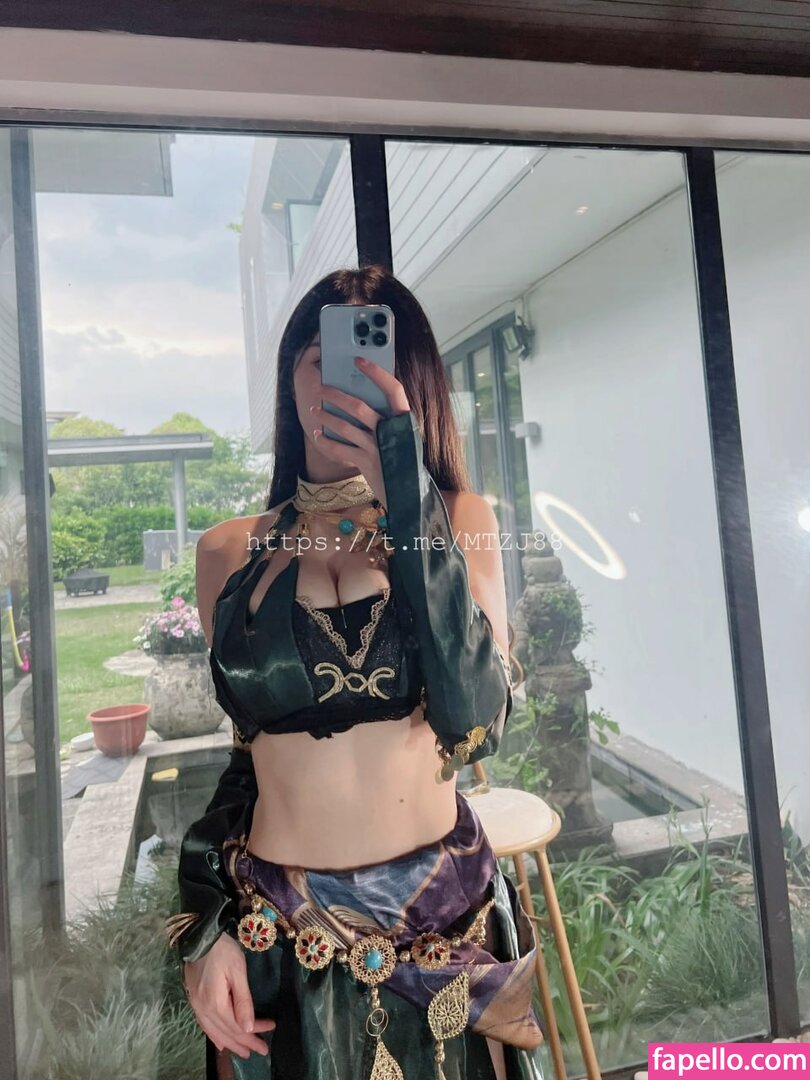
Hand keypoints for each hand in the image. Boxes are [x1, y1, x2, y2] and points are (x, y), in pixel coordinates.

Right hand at [182, 933, 274, 1058]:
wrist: (199, 936)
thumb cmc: (223, 949)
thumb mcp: (237, 970)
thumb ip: (243, 1000)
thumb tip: (249, 1028)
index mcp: (215, 1003)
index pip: (238, 1025)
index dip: (255, 1031)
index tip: (271, 1029)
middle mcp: (203, 1009)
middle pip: (227, 1032)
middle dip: (246, 1042)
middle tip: (262, 1051)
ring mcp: (196, 1005)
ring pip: (215, 1032)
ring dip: (231, 1043)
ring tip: (245, 1052)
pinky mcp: (194, 1000)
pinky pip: (205, 1025)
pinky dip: (215, 1036)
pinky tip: (221, 1042)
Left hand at [311, 356, 410, 509]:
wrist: (410, 494)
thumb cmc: (403, 460)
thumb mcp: (403, 436)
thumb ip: (388, 419)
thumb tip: (360, 399)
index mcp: (405, 420)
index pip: (394, 388)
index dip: (377, 372)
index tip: (360, 360)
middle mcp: (392, 432)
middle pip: (359, 406)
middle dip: (335, 395)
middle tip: (321, 389)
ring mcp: (378, 448)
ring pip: (345, 426)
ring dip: (326, 417)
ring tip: (315, 410)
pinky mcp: (366, 463)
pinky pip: (340, 449)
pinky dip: (326, 441)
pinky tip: (319, 435)